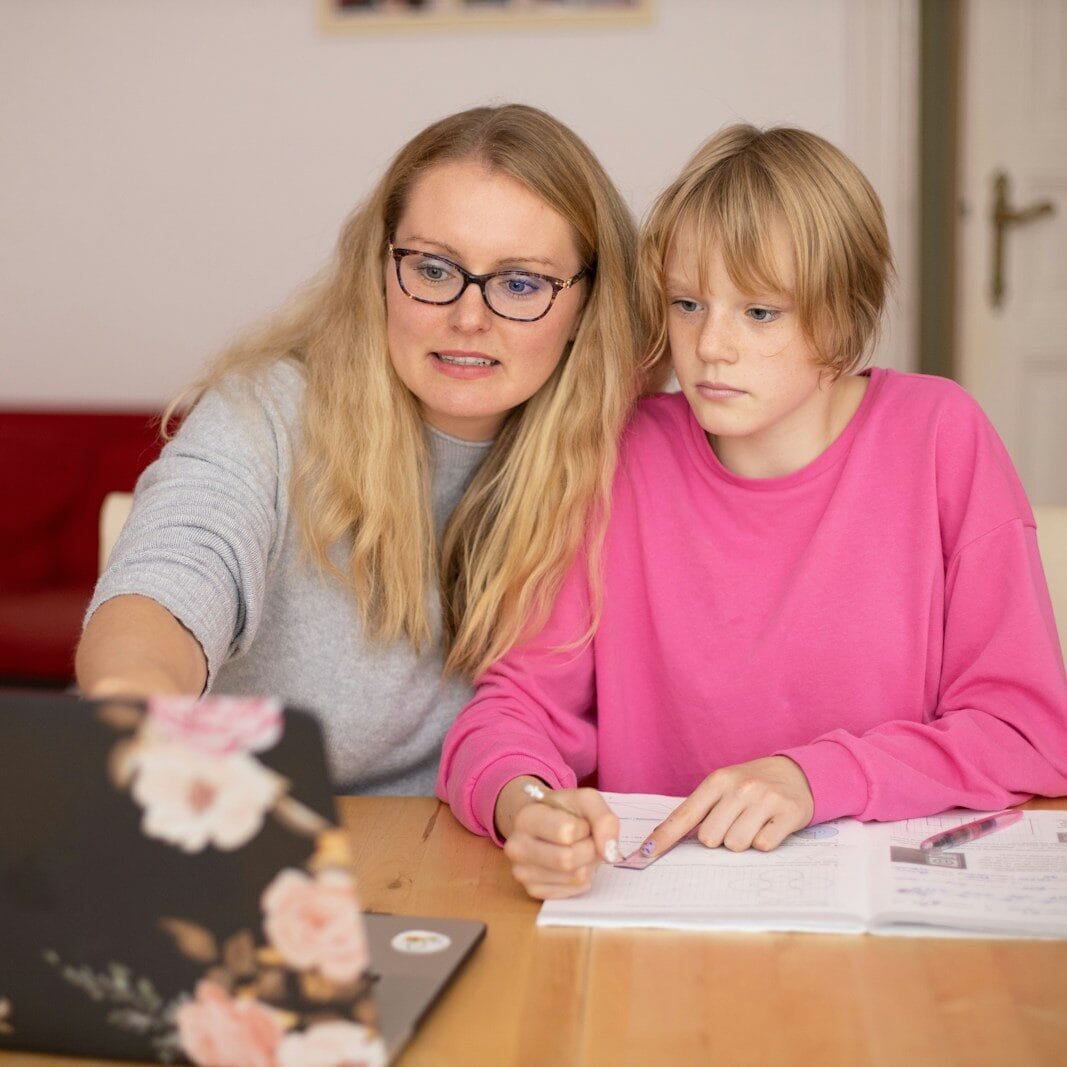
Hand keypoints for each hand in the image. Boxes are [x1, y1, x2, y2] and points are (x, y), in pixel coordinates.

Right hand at [495, 777, 620, 899]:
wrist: (543, 821)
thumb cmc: (564, 810)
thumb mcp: (586, 800)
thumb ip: (604, 819)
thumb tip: (609, 852)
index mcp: (526, 818)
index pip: (566, 832)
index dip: (583, 828)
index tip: (579, 822)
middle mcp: (517, 847)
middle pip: (568, 859)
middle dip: (589, 849)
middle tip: (585, 839)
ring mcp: (522, 872)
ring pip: (574, 877)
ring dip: (588, 864)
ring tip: (578, 849)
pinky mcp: (533, 890)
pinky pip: (572, 891)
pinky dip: (581, 879)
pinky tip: (573, 865)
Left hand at [632, 756, 813, 860]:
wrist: (797, 773)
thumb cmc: (751, 786)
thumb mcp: (724, 788)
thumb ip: (699, 811)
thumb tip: (663, 840)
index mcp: (717, 781)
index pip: (683, 815)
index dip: (663, 838)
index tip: (644, 856)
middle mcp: (739, 787)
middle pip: (710, 838)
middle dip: (719, 839)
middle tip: (734, 824)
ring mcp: (764, 799)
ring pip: (736, 845)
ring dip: (743, 842)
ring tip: (753, 824)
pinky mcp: (787, 813)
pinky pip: (763, 846)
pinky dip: (765, 842)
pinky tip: (770, 826)